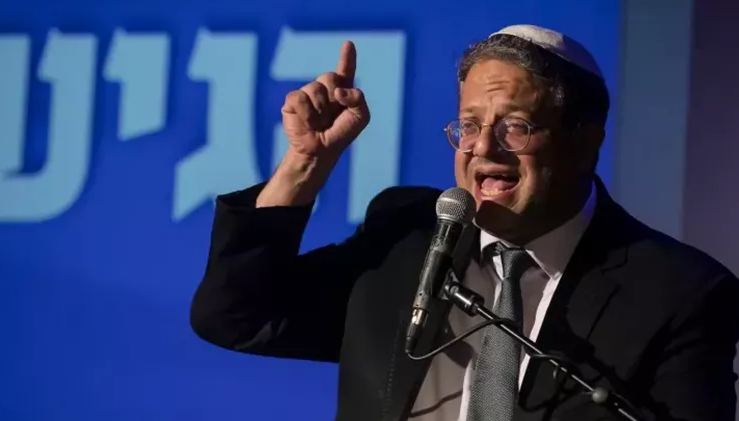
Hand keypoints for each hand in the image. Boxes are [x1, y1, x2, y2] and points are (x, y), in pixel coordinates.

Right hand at [281, 41, 370, 159]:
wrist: (320, 151)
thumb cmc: (341, 134)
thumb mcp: (361, 117)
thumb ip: (358, 99)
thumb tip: (338, 91)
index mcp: (343, 91)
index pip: (346, 71)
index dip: (347, 58)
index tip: (348, 44)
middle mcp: (324, 89)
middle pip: (330, 77)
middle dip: (334, 97)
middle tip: (331, 117)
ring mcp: (307, 93)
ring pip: (316, 88)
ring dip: (320, 110)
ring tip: (319, 123)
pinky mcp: (292, 102)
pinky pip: (300, 98)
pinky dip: (307, 113)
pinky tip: (308, 123)